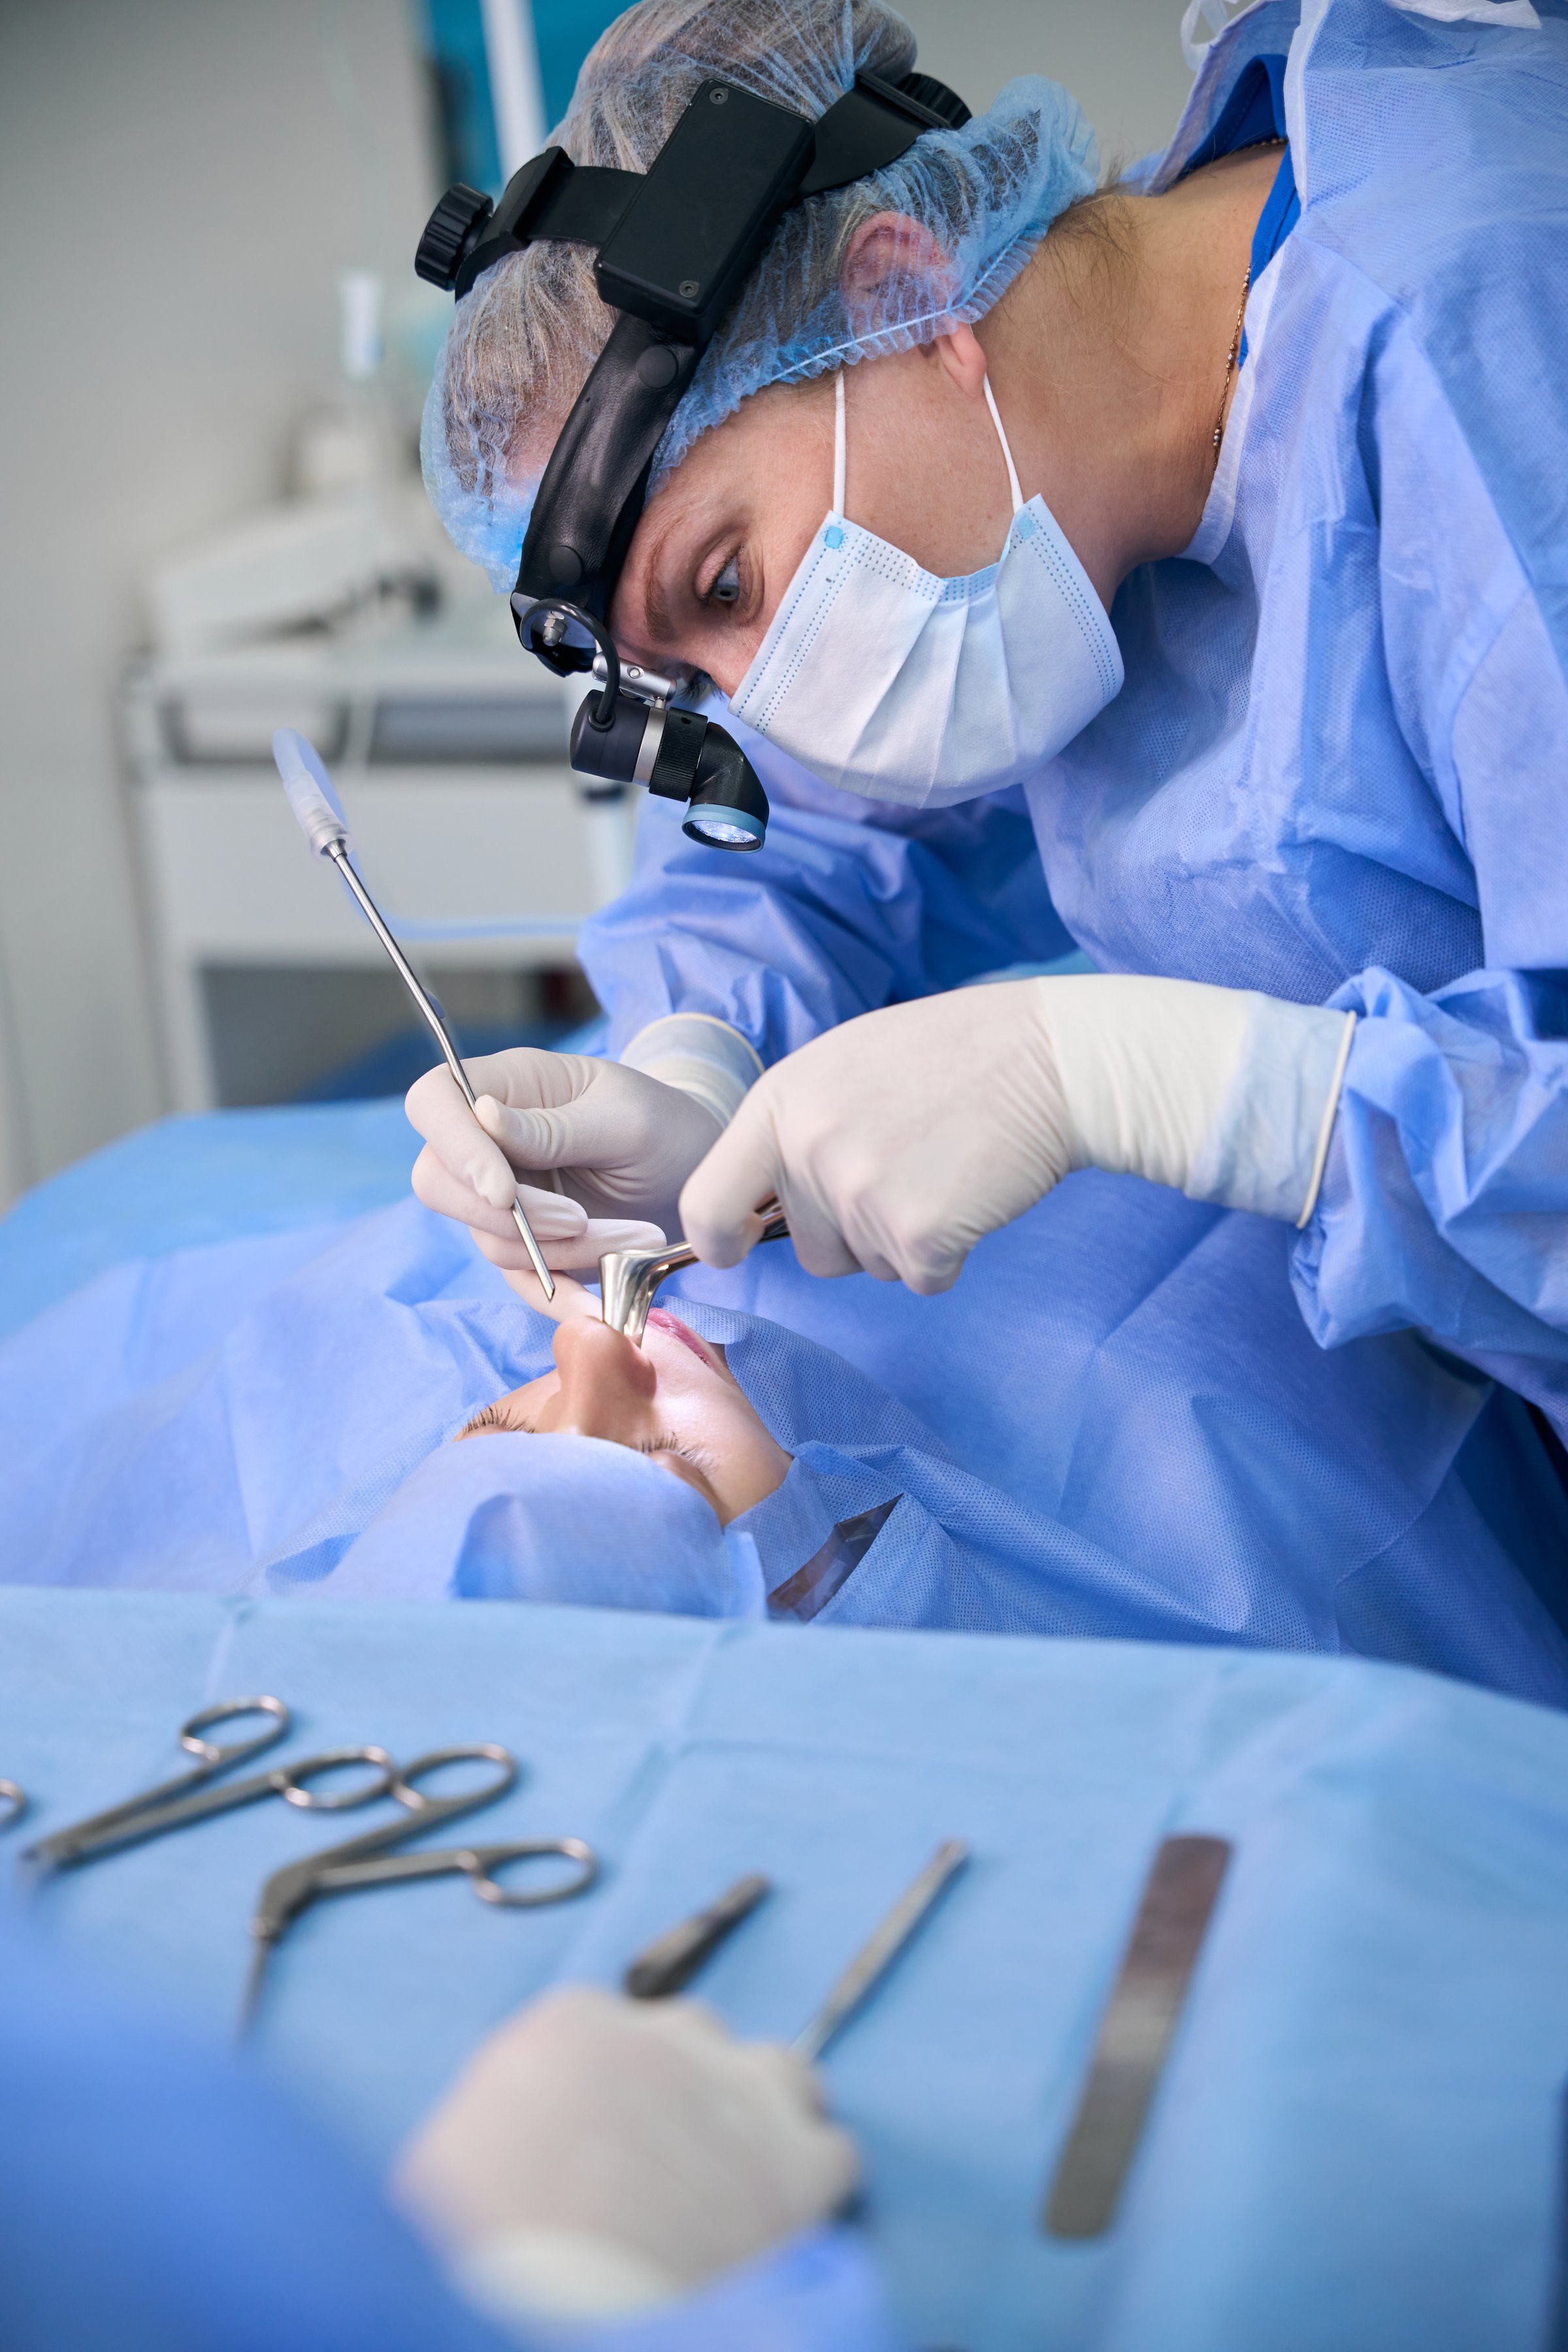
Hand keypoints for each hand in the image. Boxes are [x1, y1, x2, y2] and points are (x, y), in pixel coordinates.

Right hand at [394, 1986, 856, 2295]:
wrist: (565, 2320)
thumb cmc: (489, 2255)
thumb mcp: (450, 2167)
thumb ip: (498, 2122)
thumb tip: (520, 2145)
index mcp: (570, 2026)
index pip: (600, 2026)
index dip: (605, 2088)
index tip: (600, 2136)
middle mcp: (664, 2037)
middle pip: (690, 2037)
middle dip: (683, 2091)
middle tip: (664, 2165)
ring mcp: (741, 2093)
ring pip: (776, 2072)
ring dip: (760, 2115)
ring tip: (739, 2178)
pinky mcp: (799, 2163)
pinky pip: (830, 2150)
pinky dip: (811, 2182)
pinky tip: (783, 2225)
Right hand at [407, 1049, 724, 1273]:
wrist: (701, 1173)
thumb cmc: (667, 1126)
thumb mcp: (625, 1119)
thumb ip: (554, 1127)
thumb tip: (481, 1114)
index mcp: (508, 1085)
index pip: (434, 1104)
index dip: (454, 1148)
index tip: (504, 1192)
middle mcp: (492, 1140)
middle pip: (439, 1183)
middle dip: (508, 1217)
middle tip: (580, 1222)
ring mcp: (505, 1194)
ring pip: (489, 1238)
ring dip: (558, 1252)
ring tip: (638, 1238)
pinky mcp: (529, 1243)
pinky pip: (520, 1277)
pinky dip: (557, 1295)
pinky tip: (599, 1306)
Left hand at [679, 976, 1354, 1292]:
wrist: (1052, 1059)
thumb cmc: (958, 1055)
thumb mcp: (849, 1063)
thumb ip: (800, 1124)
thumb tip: (762, 1195)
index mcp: (782, 1101)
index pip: (708, 1199)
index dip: (717, 1238)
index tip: (732, 1248)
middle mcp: (808, 1150)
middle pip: (808, 1248)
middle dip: (853, 1230)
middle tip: (910, 1165)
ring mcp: (860, 1195)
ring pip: (867, 1266)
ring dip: (905, 1237)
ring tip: (945, 1169)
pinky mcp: (917, 1235)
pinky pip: (920, 1279)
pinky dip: (949, 1253)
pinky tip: (973, 1194)